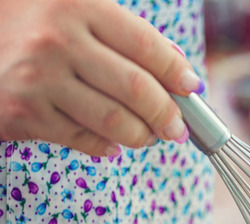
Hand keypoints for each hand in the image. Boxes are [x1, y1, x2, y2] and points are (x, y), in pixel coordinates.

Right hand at [0, 0, 204, 155]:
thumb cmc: (33, 23)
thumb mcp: (76, 9)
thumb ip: (125, 33)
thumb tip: (179, 68)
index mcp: (78, 8)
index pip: (147, 46)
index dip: (176, 72)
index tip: (191, 88)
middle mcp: (58, 42)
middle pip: (137, 89)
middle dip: (167, 114)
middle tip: (178, 128)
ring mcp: (37, 79)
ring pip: (114, 121)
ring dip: (142, 136)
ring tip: (149, 137)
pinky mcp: (21, 112)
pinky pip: (81, 139)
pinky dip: (106, 147)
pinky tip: (112, 144)